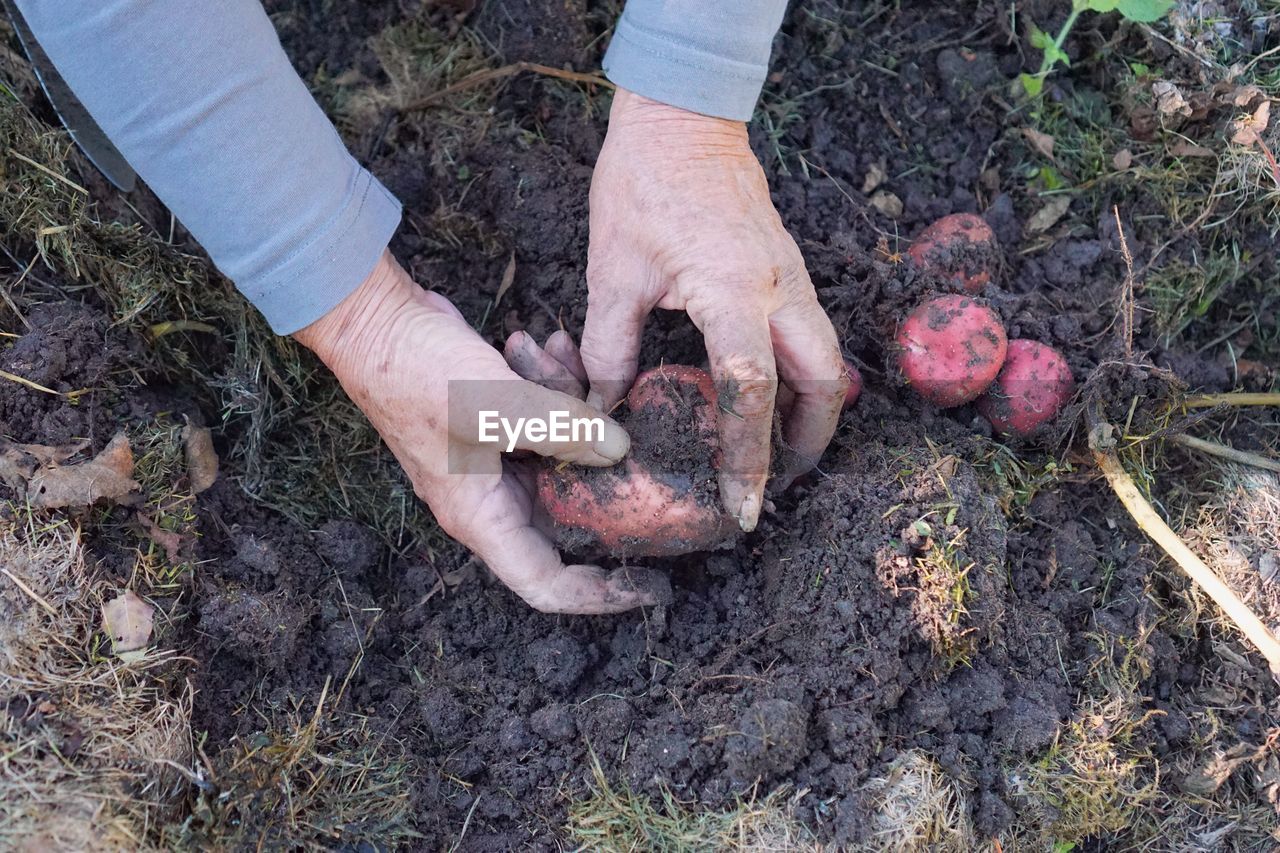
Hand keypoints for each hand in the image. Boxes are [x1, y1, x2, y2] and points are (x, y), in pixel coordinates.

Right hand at [294, 251, 662, 613]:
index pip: (546, 582)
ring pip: (564, 457)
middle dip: (605, 477)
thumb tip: (618, 450)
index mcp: (481, 516)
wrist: (373, 321)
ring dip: (575, 407)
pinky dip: (557, 385)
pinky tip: (553, 343)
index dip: (599, 594)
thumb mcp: (495, 402)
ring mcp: (494, 460)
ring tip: (564, 357)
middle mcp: (489, 498)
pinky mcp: (500, 423)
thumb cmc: (415, 372)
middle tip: (642, 446)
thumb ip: (561, 429)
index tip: (649, 585)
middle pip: (568, 515)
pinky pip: (547, 419)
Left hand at [582, 89, 846, 532]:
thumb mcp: (613, 272)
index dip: (748, 458)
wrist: (682, 119)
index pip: (751, 393)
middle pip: (825, 385)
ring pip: (828, 362)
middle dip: (809, 443)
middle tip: (776, 484)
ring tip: (775, 453)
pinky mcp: (791, 270)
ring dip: (811, 412)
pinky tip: (768, 398)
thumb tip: (605, 412)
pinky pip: (812, 337)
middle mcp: (781, 290)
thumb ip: (610, 349)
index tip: (745, 508)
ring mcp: (795, 278)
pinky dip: (802, 378)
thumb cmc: (642, 185)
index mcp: (734, 293)